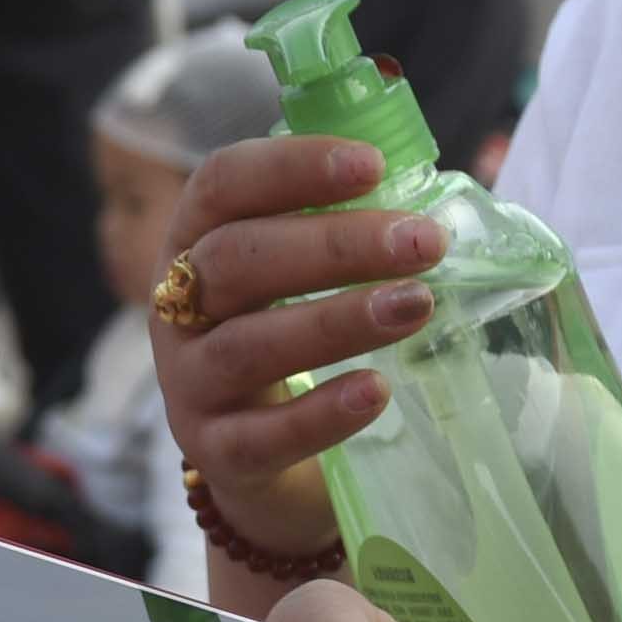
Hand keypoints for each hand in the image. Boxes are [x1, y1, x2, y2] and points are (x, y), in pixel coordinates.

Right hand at [150, 134, 448, 583]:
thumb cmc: (293, 338)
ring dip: (337, 320)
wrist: (263, 457)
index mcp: (194, 240)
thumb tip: (443, 195)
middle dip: (335, 245)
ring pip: (248, 344)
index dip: (293, 167)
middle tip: (424, 242)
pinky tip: (376, 392)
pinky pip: (262, 436)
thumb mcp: (300, 274)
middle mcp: (178, 307)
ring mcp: (188, 383)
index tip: (373, 165)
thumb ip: (347, 228)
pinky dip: (321, 413)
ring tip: (416, 306)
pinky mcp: (215, 452)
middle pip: (236, 259)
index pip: (225, 184)